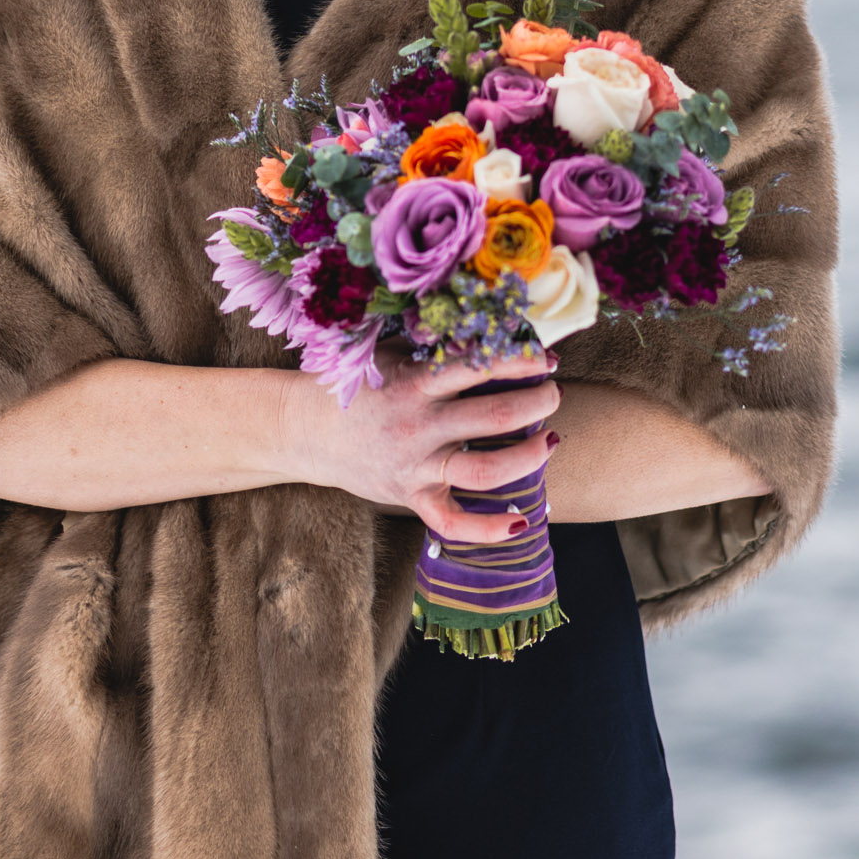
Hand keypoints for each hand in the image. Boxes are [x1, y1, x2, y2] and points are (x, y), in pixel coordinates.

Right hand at [283, 349, 560, 543]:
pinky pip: (453, 523)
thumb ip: (435, 347)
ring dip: (530, 457)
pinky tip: (522, 521)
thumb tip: (489, 330)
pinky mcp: (411, 497)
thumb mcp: (390, 355)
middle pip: (496, 417)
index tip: (544, 357)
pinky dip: (489, 529)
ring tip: (551, 440)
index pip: (479, 366)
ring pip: (487, 470)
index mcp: (415, 383)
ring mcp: (416, 466)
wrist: (304, 429)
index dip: (521, 360)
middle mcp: (419, 426)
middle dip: (539, 403)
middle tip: (553, 393)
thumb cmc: (354, 386)